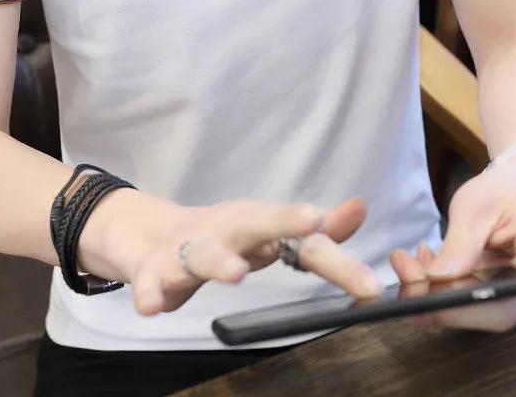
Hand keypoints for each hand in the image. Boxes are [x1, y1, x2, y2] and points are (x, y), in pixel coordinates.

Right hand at [79, 189, 379, 315]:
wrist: (146, 233)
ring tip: (236, 274)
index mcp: (257, 226)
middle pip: (257, 222)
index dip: (337, 262)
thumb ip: (310, 232)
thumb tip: (359, 208)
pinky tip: (154, 307)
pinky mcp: (153, 267)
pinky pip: (150, 280)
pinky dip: (150, 292)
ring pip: (204, 252)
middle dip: (285, 219)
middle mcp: (226, 230)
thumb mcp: (264, 232)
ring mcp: (187, 247)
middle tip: (313, 220)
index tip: (369, 285)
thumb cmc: (218, 236)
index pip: (303, 243)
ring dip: (220, 261)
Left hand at [389, 156, 515, 331]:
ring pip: (474, 311)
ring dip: (429, 293)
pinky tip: (412, 263)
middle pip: (501, 307)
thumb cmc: (502, 191)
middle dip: (445, 298)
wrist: (512, 192)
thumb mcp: (477, 204)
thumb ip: (462, 240)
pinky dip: (432, 288)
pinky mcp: (495, 299)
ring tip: (401, 262)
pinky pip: (462, 303)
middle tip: (406, 273)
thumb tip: (437, 277)